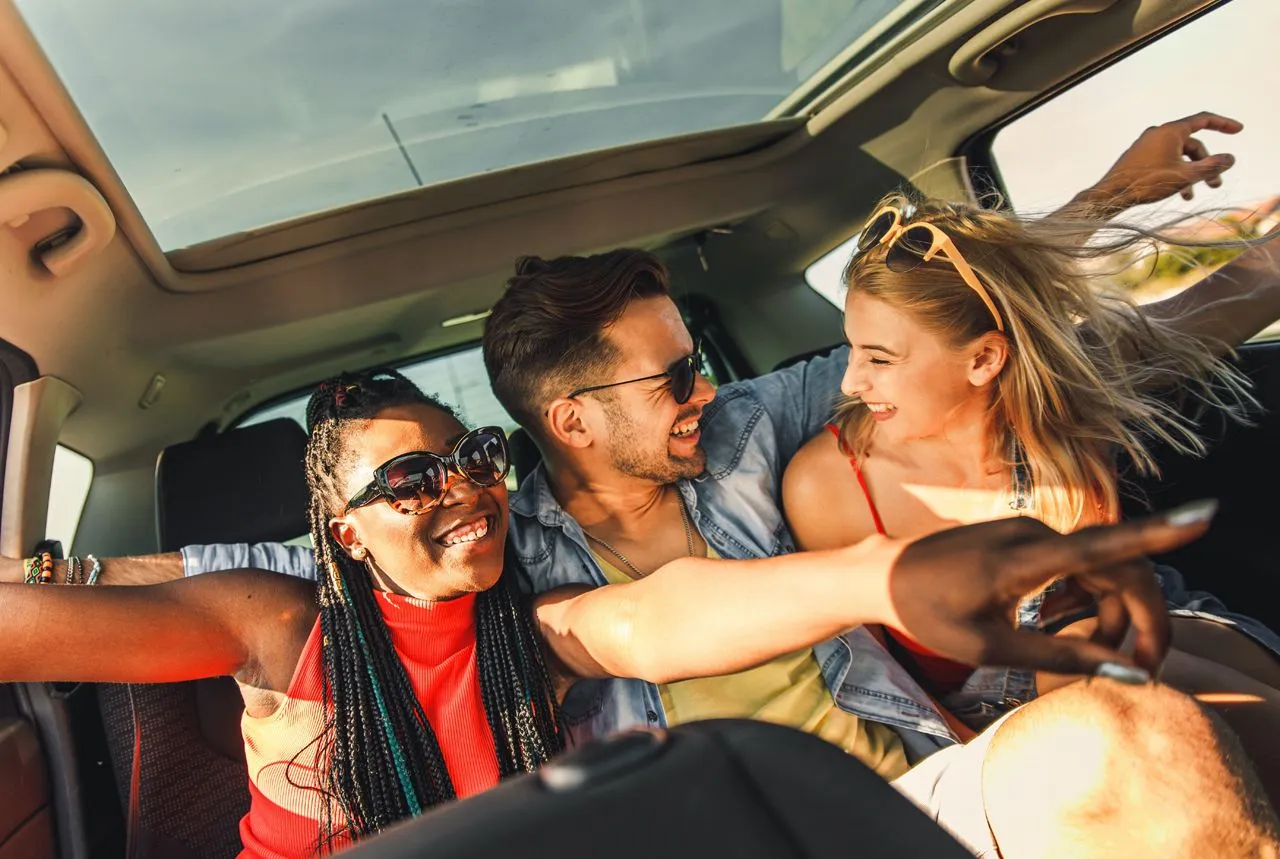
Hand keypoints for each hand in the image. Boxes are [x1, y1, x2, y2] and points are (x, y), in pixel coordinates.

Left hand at [882, 501, 1216, 675]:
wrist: (880, 575)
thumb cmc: (928, 613)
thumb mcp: (993, 649)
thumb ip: (1063, 659)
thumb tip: (1129, 674)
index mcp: (1025, 559)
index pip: (1106, 546)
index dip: (1160, 535)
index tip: (1204, 516)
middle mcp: (1034, 534)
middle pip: (1117, 567)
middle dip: (1140, 617)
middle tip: (1141, 667)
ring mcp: (1030, 530)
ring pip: (1098, 567)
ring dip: (1107, 611)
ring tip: (1080, 652)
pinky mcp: (1024, 535)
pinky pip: (1075, 562)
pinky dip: (1082, 597)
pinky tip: (1053, 624)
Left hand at [1083, 112, 1241, 211]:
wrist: (1109, 196)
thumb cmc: (1146, 184)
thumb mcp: (1185, 176)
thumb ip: (1211, 167)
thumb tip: (1231, 159)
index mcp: (1170, 131)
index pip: (1203, 120)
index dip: (1223, 124)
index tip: (1238, 130)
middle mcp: (1157, 133)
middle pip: (1191, 144)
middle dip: (1206, 164)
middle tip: (1215, 185)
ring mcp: (1146, 145)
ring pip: (1178, 156)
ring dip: (1190, 173)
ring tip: (1192, 196)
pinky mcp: (1138, 157)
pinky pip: (1164, 161)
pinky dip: (1174, 174)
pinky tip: (1178, 193)